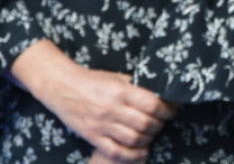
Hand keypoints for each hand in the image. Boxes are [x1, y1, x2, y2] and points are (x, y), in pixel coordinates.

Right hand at [10, 41, 173, 162]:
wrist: (62, 87)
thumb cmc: (93, 80)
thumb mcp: (118, 78)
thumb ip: (137, 87)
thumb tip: (160, 94)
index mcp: (121, 91)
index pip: (152, 105)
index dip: (166, 110)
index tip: (171, 111)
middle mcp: (112, 109)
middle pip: (145, 124)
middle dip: (159, 125)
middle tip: (162, 123)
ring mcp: (101, 125)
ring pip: (133, 139)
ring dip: (148, 139)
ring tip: (151, 134)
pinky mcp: (92, 137)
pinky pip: (116, 151)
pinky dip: (132, 155)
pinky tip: (142, 152)